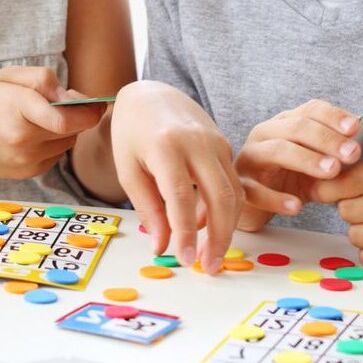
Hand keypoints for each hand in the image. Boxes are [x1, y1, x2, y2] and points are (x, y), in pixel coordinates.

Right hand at [0, 67, 105, 179]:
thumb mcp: (7, 76)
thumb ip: (43, 79)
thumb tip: (72, 96)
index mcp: (18, 109)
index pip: (67, 118)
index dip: (89, 110)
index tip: (97, 102)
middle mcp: (23, 139)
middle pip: (73, 129)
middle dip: (78, 115)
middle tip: (65, 102)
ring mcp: (24, 160)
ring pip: (67, 143)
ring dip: (65, 130)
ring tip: (41, 118)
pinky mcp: (25, 173)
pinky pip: (55, 156)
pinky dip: (53, 143)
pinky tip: (32, 134)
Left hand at [110, 81, 241, 273]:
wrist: (151, 95)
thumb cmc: (133, 133)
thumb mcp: (129, 170)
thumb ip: (148, 208)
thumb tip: (162, 246)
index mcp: (164, 145)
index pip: (181, 197)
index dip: (186, 233)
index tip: (186, 260)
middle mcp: (196, 142)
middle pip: (220, 196)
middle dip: (220, 237)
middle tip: (210, 266)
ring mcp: (215, 141)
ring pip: (234, 192)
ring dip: (228, 227)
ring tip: (213, 255)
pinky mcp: (225, 144)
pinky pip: (233, 182)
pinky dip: (227, 209)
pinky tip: (211, 227)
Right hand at [235, 100, 362, 230]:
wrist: (254, 204)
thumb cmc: (290, 179)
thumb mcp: (316, 163)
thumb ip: (338, 153)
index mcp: (286, 122)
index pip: (310, 109)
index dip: (333, 116)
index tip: (356, 127)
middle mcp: (266, 133)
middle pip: (296, 127)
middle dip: (327, 139)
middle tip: (353, 154)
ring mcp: (250, 158)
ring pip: (276, 151)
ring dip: (306, 159)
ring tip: (332, 172)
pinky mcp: (240, 185)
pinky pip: (256, 190)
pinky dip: (276, 198)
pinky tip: (296, 206)